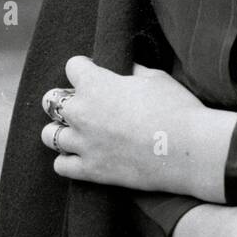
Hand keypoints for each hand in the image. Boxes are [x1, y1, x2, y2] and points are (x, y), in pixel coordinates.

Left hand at [40, 55, 236, 195]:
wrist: (188, 149)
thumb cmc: (175, 107)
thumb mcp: (155, 78)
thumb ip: (131, 72)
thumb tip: (124, 71)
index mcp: (96, 84)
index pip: (72, 66)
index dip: (85, 67)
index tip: (95, 72)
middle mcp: (81, 112)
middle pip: (51, 100)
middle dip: (66, 99)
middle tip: (86, 104)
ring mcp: (83, 143)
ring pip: (49, 134)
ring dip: (62, 130)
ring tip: (80, 131)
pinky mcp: (90, 170)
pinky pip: (60, 165)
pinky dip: (67, 160)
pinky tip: (82, 155)